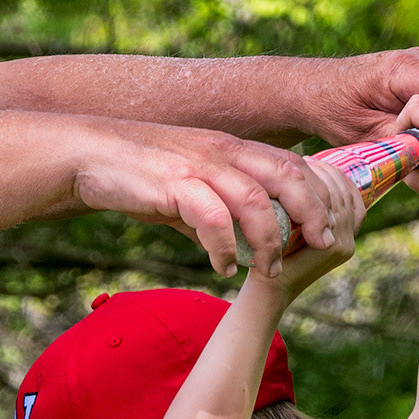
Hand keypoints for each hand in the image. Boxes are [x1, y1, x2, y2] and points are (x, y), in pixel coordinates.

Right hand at [71, 120, 361, 277]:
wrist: (88, 156)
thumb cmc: (139, 174)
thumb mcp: (188, 190)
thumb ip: (216, 214)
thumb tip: (233, 250)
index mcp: (233, 149)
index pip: (293, 164)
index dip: (319, 195)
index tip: (330, 228)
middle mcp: (223, 151)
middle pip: (287, 175)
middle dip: (312, 212)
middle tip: (323, 245)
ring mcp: (199, 166)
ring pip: (253, 198)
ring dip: (269, 238)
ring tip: (270, 270)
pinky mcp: (173, 183)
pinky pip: (210, 216)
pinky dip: (222, 246)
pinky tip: (222, 268)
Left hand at [245, 158, 366, 307]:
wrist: (265, 288)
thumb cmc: (272, 253)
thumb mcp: (294, 225)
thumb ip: (303, 205)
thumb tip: (303, 168)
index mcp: (346, 232)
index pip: (349, 192)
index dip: (332, 173)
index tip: (310, 161)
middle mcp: (349, 239)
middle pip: (344, 191)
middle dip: (325, 172)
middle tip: (304, 160)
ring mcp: (344, 244)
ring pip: (336, 197)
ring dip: (320, 178)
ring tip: (300, 167)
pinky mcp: (333, 247)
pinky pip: (328, 211)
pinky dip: (315, 193)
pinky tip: (298, 183)